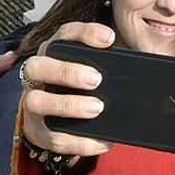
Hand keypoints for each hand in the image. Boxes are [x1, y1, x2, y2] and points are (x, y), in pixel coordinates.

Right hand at [20, 22, 115, 157]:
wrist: (52, 119)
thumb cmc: (79, 88)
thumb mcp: (90, 69)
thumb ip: (107, 65)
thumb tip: (142, 68)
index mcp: (53, 53)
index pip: (63, 34)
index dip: (85, 33)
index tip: (110, 39)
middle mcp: (37, 75)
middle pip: (38, 65)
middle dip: (67, 71)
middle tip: (96, 79)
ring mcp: (32, 103)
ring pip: (36, 101)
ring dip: (67, 105)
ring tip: (96, 108)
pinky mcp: (36, 131)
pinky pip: (53, 138)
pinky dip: (80, 141)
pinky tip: (102, 141)